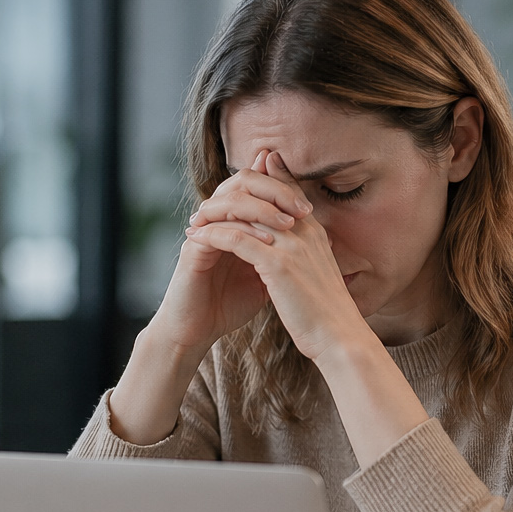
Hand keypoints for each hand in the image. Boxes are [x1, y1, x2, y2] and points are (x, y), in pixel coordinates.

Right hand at [149, 150, 311, 358]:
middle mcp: (218, 219)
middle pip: (243, 182)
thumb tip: (319, 238)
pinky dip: (243, 233)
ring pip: (230, 199)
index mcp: (235, 220)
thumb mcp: (267, 273)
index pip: (258, 188)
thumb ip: (283, 251)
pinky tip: (267, 244)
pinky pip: (217, 229)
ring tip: (289, 223)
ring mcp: (204, 231)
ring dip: (262, 208)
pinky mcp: (193, 248)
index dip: (283, 190)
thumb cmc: (232, 303)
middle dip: (274, 190)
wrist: (199, 330)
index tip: (310, 207)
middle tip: (301, 208)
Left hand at [185, 150, 371, 363]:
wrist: (340, 338)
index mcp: (314, 232)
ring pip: (246, 213)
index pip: (285, 192)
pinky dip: (212, 235)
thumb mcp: (316, 274)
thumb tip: (289, 254)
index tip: (232, 191)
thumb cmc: (327, 313)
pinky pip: (236, 239)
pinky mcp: (278, 265)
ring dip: (215, 215)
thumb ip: (304, 255)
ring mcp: (292, 246)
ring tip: (195, 222)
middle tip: (205, 208)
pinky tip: (196, 239)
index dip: (259, 185)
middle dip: (230, 197)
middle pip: (262, 195)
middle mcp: (304, 231)